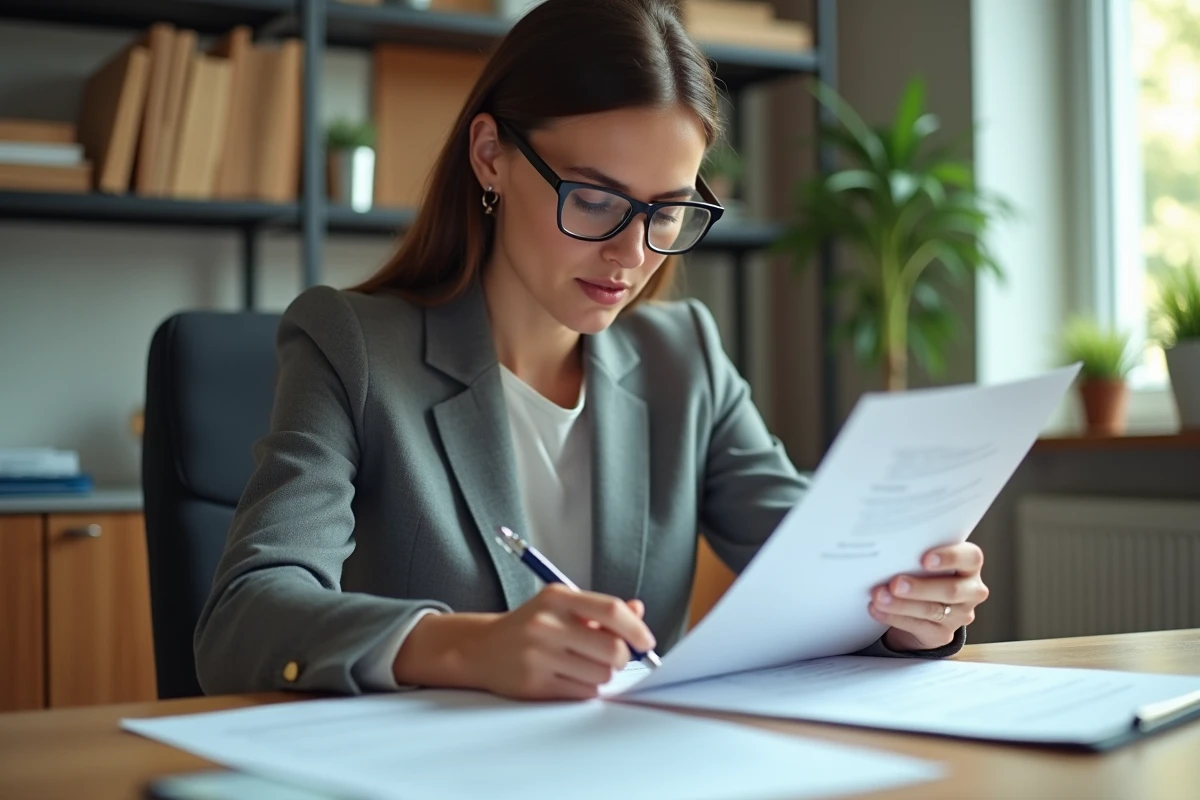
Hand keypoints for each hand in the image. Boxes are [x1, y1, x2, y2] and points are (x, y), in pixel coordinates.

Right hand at [393, 584, 654, 700]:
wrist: (482, 648)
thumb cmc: (530, 626)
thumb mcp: (561, 607)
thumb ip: (600, 610)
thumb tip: (638, 611)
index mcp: (557, 598)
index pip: (610, 610)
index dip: (636, 628)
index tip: (646, 642)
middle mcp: (546, 624)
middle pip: (612, 649)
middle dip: (621, 658)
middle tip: (613, 657)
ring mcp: (538, 655)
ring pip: (601, 675)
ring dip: (602, 675)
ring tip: (583, 666)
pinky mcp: (534, 683)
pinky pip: (582, 692)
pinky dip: (585, 688)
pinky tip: (569, 677)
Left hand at [869, 542, 988, 651]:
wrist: (925, 607)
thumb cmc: (925, 573)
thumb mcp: (925, 560)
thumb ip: (917, 553)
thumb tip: (889, 551)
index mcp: (970, 565)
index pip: (971, 558)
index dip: (950, 557)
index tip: (925, 559)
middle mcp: (971, 590)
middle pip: (951, 590)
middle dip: (920, 587)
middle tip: (895, 583)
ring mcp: (960, 615)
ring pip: (932, 610)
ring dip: (901, 604)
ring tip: (879, 597)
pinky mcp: (943, 634)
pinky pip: (919, 627)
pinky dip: (894, 617)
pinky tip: (877, 610)